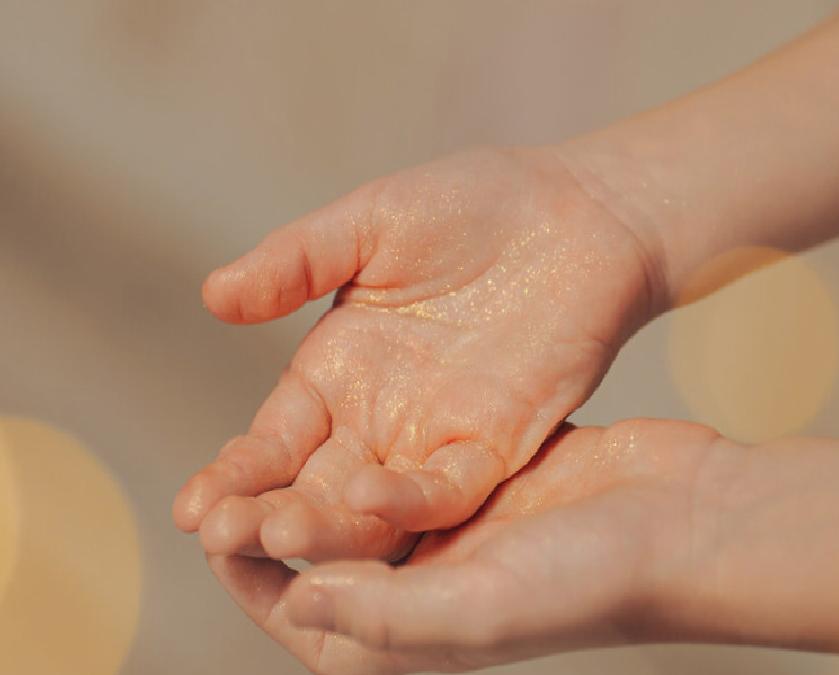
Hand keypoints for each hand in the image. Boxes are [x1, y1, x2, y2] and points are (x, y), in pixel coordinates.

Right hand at [174, 146, 665, 559]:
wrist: (577, 211)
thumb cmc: (474, 204)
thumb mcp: (370, 224)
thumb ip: (298, 261)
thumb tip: (213, 296)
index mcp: (338, 373)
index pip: (273, 441)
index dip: (233, 474)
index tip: (189, 508)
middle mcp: (379, 419)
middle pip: (312, 487)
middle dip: (264, 515)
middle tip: (217, 538)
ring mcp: (437, 437)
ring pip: (372, 507)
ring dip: (328, 525)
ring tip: (277, 535)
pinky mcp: (498, 444)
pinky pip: (449, 489)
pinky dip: (410, 501)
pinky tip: (369, 500)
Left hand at [209, 419, 725, 673]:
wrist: (680, 520)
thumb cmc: (587, 577)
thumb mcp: (475, 608)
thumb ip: (381, 615)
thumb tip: (293, 593)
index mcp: (411, 641)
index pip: (304, 621)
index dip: (249, 579)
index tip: (212, 527)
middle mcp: (421, 593)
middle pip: (321, 561)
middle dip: (268, 525)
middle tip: (220, 487)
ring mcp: (447, 537)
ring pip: (353, 507)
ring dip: (309, 482)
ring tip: (263, 444)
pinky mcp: (473, 487)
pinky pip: (396, 466)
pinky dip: (364, 447)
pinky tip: (338, 406)